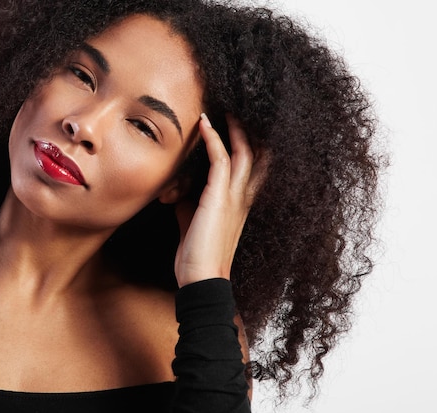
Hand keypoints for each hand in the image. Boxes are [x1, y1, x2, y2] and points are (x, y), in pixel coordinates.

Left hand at [173, 113, 268, 287]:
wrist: (201, 277)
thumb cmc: (197, 253)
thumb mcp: (194, 220)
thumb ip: (192, 200)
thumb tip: (180, 186)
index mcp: (240, 204)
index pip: (254, 169)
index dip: (250, 147)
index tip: (238, 129)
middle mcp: (243, 197)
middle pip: (257, 156)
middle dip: (248, 132)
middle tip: (236, 112)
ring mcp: (235, 197)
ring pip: (245, 153)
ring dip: (234, 130)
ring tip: (225, 111)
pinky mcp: (220, 197)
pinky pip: (222, 160)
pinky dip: (214, 139)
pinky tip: (206, 124)